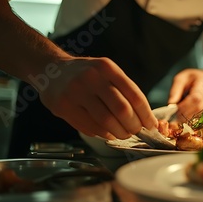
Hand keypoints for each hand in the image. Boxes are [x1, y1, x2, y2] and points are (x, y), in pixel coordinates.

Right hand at [35, 57, 157, 139]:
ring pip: (106, 121)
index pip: (134, 95)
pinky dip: (104, 134)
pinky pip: (90, 127)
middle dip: (134, 126)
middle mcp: (91, 78)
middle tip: (137, 131)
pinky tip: (108, 133)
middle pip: (122, 110)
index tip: (152, 125)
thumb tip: (145, 117)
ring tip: (123, 134)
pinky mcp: (63, 107)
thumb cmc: (85, 74)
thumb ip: (124, 90)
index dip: (146, 114)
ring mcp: (75, 92)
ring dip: (119, 133)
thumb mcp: (106, 71)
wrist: (51, 70)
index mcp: (106, 68)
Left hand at [167, 68, 202, 119]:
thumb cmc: (191, 78)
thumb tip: (171, 104)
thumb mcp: (180, 79)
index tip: (175, 110)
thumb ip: (175, 91)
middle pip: (200, 107)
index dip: (185, 106)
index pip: (196, 97)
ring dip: (190, 118)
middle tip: (175, 118)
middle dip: (186, 114)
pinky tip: (188, 118)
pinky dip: (196, 119)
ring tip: (180, 119)